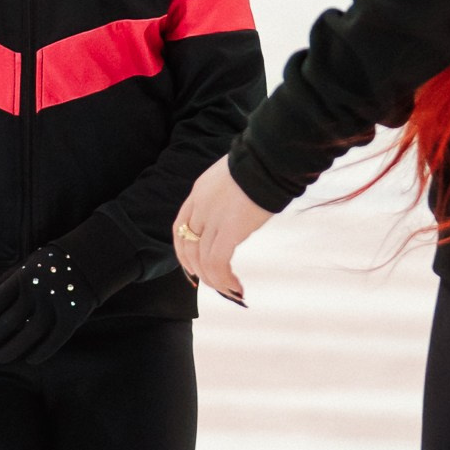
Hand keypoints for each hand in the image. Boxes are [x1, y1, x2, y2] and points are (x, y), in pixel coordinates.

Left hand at [0, 244, 98, 368]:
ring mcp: (57, 304)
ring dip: (12, 349)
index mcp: (24, 276)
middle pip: (9, 320)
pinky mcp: (73, 316)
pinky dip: (41, 352)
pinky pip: (54, 340)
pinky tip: (30, 360)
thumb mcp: (24, 267)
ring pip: (30, 334)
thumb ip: (4, 284)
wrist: (90, 259)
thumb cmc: (49, 266)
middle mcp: (39, 290)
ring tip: (0, 357)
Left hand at [173, 156, 273, 301]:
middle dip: (198, 271)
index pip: (180, 228)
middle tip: (214, 283)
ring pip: (203, 260)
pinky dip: (223, 280)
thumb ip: (227, 195)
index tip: (192, 267)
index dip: (183, 252)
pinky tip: (236, 288)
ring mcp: (212, 218)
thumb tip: (237, 208)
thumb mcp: (232, 177)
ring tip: (230, 291)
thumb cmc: (261, 165)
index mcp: (198, 192)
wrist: (269, 159)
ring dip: (215, 281)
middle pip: (188, 247)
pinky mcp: (229, 229)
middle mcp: (200, 207)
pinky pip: (217, 263)